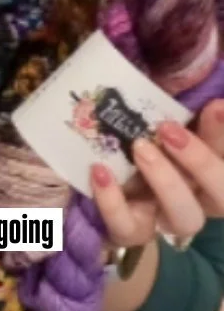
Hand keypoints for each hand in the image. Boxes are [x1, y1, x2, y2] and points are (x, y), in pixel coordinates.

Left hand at [91, 100, 223, 250]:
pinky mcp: (134, 232)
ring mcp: (168, 218)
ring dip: (166, 181)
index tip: (215, 106)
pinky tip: (100, 171)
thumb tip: (188, 78)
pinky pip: (129, 228)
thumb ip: (180, 103)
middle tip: (169, 129)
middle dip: (201, 160)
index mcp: (213, 167)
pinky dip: (113, 202)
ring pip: (186, 217)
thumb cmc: (144, 132)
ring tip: (140, 147)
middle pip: (222, 193)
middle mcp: (200, 196)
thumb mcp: (164, 115)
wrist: (104, 175)